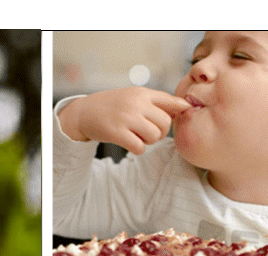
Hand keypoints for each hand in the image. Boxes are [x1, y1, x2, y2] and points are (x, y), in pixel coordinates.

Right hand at [58, 88, 190, 154]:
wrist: (84, 112)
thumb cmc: (112, 106)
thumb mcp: (133, 96)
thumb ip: (156, 101)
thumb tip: (183, 108)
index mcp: (143, 93)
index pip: (171, 101)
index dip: (179, 111)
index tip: (178, 117)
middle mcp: (137, 103)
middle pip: (165, 123)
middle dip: (160, 132)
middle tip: (149, 132)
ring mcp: (127, 118)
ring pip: (154, 136)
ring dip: (149, 141)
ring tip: (138, 137)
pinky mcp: (117, 133)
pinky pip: (140, 147)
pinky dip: (138, 149)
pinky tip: (130, 144)